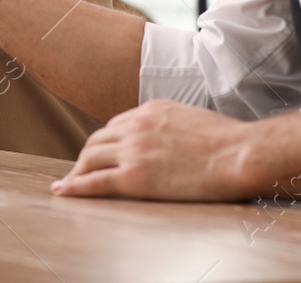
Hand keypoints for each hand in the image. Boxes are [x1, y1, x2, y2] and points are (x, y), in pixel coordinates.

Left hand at [51, 99, 252, 200]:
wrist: (238, 154)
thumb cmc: (228, 141)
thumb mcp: (193, 119)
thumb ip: (172, 126)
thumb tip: (172, 138)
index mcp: (151, 110)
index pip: (116, 125)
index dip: (106, 141)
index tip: (102, 152)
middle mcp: (136, 126)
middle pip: (97, 139)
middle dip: (87, 155)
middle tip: (82, 169)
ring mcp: (133, 150)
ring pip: (90, 157)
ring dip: (78, 170)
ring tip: (71, 183)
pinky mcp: (133, 176)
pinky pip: (94, 181)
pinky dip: (74, 185)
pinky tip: (63, 191)